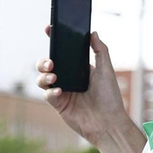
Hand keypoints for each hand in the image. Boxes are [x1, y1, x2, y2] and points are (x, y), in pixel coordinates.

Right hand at [37, 29, 132, 144]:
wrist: (107, 122)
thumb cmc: (110, 97)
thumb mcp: (106, 70)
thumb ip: (100, 50)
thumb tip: (93, 33)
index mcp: (79, 69)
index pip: (64, 52)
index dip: (55, 41)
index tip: (49, 29)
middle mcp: (68, 79)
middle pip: (47, 65)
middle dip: (44, 61)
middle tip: (51, 62)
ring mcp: (62, 91)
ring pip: (42, 79)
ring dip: (44, 75)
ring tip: (53, 76)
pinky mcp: (58, 104)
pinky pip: (47, 94)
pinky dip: (50, 91)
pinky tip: (58, 91)